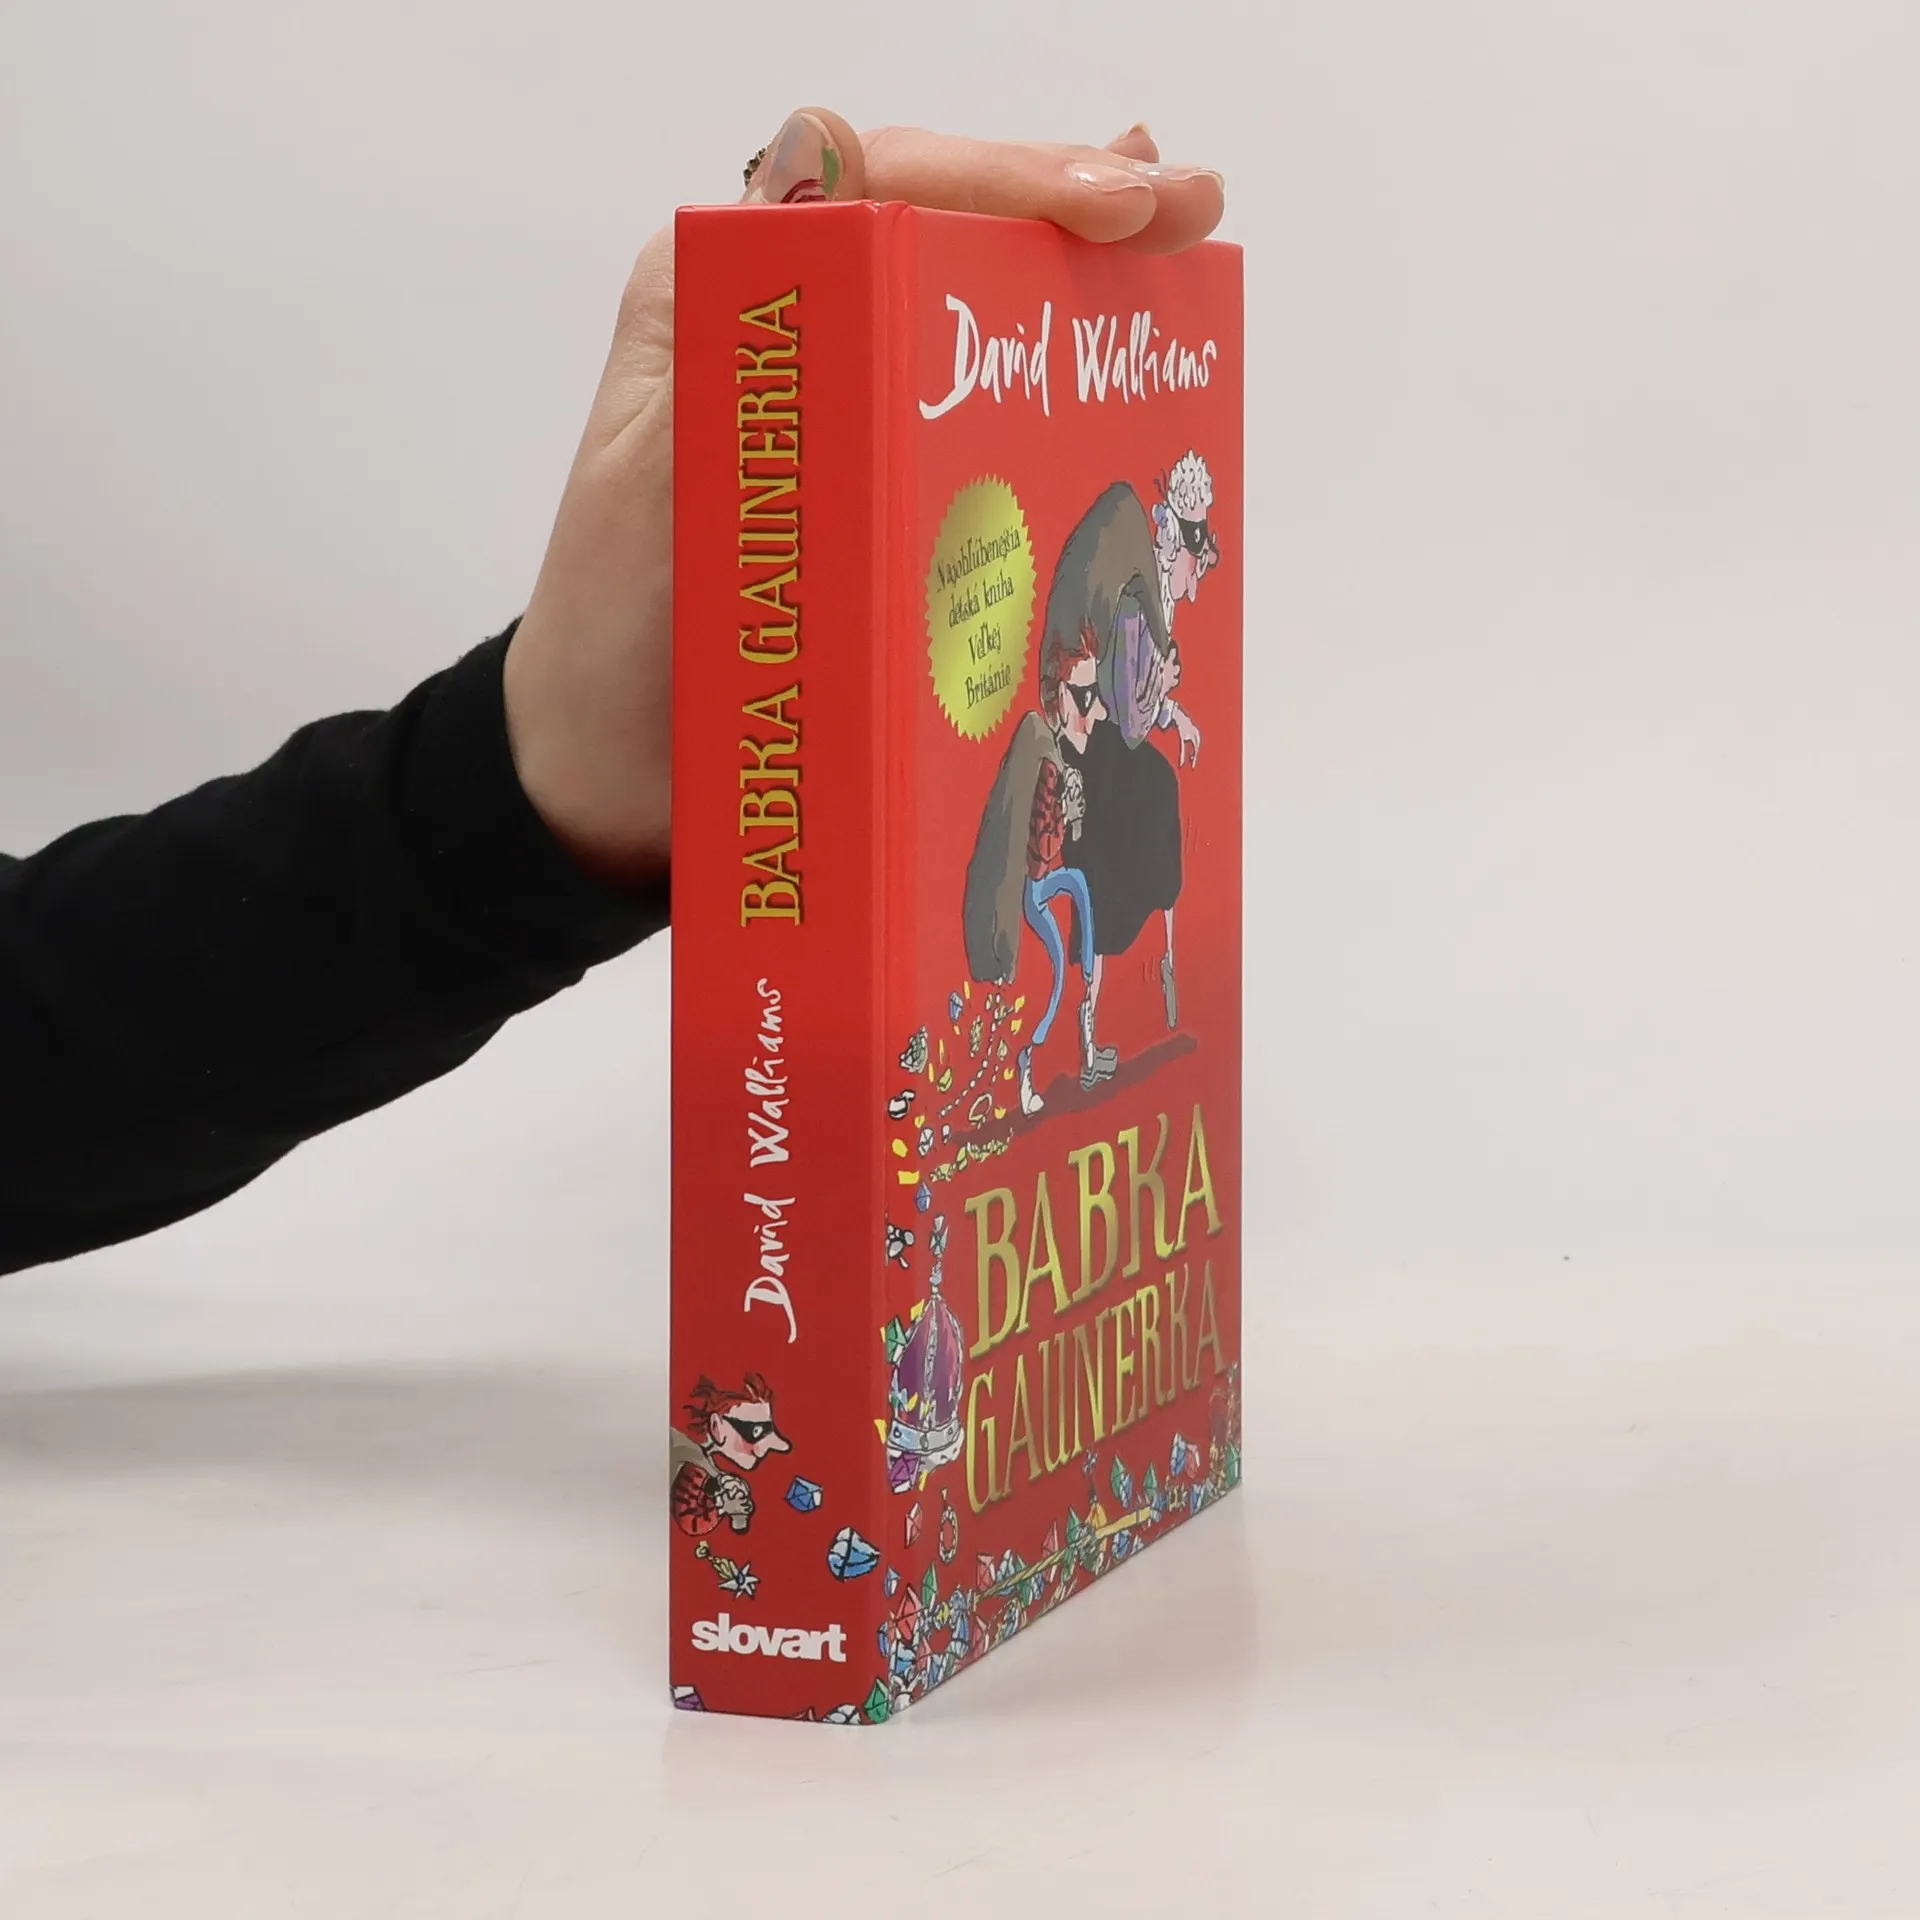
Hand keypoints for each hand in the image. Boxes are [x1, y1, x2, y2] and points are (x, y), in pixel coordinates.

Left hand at [502, 109, 1225, 882]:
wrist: (616, 769)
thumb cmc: (616, 633)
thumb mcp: (660, 469)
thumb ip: (733, 334)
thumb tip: (818, 150)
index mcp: (732, 301)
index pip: (885, 186)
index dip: (1006, 180)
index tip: (1112, 206)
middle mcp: (795, 336)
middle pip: (948, 233)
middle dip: (1073, 211)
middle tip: (1189, 212)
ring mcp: (847, 414)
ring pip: (974, 315)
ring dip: (1081, 285)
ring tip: (1184, 260)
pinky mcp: (882, 494)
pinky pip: (979, 426)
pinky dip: (1058, 399)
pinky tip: (1128, 380)